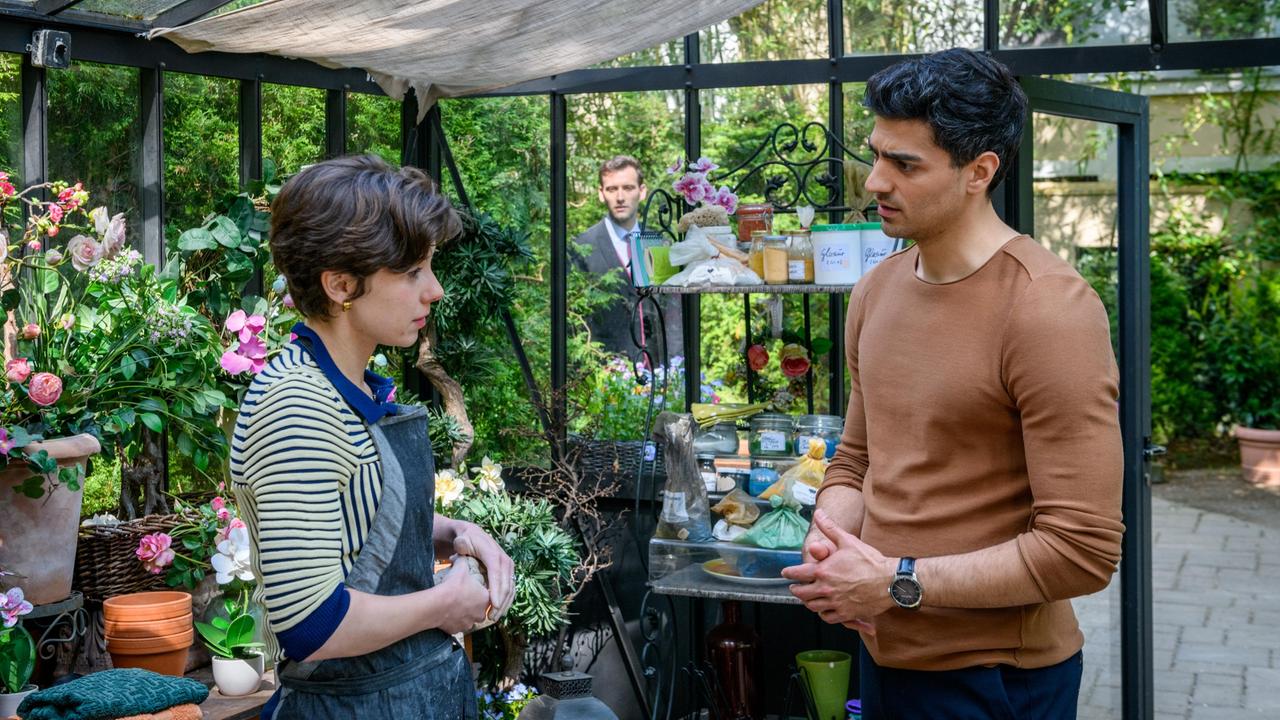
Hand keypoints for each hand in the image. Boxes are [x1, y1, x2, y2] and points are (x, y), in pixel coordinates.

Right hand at [435, 560, 490, 634]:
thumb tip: (462, 555)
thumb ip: (464, 560)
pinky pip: (458, 625)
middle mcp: (480, 613)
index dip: (480, 590)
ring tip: (455, 605)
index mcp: (486, 597)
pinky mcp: (458, 630)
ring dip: (465, 612)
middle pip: (479, 607)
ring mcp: (470, 623)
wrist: (436, 605)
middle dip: (473, 603)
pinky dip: (455, 620)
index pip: (488, 593)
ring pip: (470, 618)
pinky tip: (448, 613)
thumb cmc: (452, 586)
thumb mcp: (460, 568)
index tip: (472, 587)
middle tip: (464, 596)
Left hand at [453, 523, 515, 617]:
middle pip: (506, 584)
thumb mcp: (462, 540)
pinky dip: (506, 601)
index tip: (493, 605)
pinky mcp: (509, 572)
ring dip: (505, 604)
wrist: (474, 536)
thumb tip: (461, 547)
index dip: (496, 590)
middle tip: (492, 617)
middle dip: (501, 602)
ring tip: (494, 618)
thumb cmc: (465, 541)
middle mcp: (504, 560)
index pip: (496, 574)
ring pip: (511, 588)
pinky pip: (511, 588)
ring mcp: (508, 566)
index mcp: (493, 554)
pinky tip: (499, 611)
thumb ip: (461, 544)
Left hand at [782, 509, 895, 632]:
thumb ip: (830, 528)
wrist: (890, 581)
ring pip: (813, 606)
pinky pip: (828, 617)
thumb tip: (819, 514)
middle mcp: (826, 589)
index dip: (789, 573)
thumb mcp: (848, 541)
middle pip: (802, 593)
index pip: (798, 574)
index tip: (785, 573)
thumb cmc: (870, 560)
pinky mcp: (846, 614)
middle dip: (796, 590)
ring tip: (807, 599)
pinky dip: (823, 614)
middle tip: (794, 588)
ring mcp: (836, 603)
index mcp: (823, 571)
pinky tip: (823, 610)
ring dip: (808, 602)